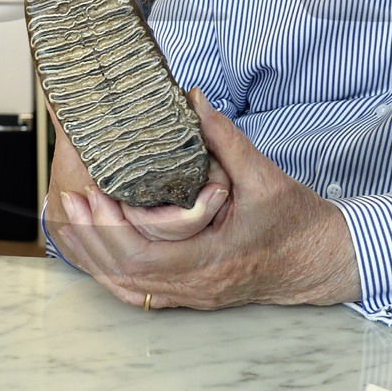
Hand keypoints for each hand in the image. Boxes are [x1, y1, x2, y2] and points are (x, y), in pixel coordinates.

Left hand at [52, 90, 360, 310]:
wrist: (321, 260)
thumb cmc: (297, 223)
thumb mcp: (264, 175)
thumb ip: (225, 138)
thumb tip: (193, 99)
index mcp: (212, 259)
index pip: (142, 254)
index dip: (109, 226)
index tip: (93, 192)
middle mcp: (197, 284)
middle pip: (125, 273)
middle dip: (91, 236)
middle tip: (71, 199)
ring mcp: (193, 293)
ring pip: (128, 287)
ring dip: (96, 256)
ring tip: (74, 220)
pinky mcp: (192, 292)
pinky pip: (141, 292)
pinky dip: (114, 271)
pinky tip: (97, 251)